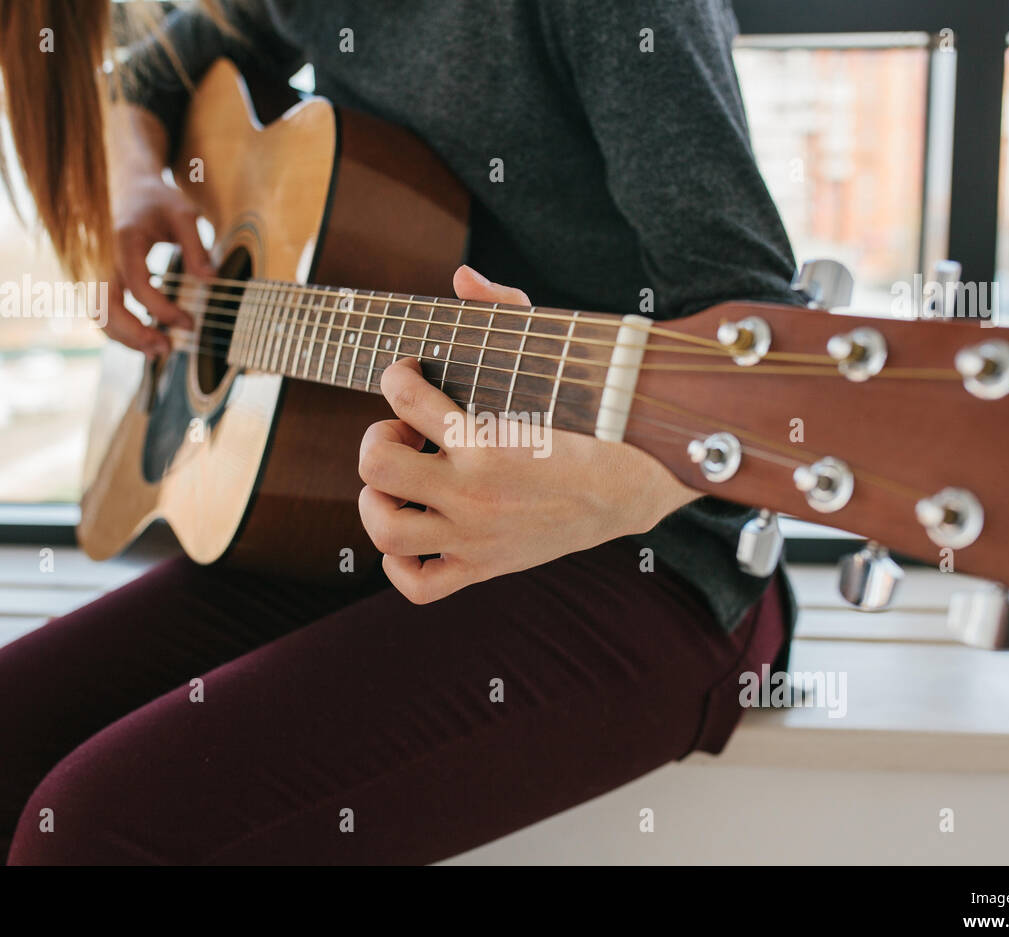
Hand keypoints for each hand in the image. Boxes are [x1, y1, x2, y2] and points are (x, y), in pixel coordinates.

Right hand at [102, 104, 215, 356]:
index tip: (190, 322)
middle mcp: (103, 258)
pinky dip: (119, 331)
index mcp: (124, 241)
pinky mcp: (100, 280)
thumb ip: (197, 247)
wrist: (130, 186)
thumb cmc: (159, 200)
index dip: (163, 309)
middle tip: (167, 348)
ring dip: (124, 338)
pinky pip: (102, 311)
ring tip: (159, 351)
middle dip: (134, 334)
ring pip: (98, 314)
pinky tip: (146, 340)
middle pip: (105, 306)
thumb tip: (210, 281)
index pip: (137, 285)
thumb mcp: (185, 214)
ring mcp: (97, 270)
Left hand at [358, 265, 701, 603]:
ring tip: (402, 483)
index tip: (410, 376)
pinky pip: (417, 585)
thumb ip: (505, 313)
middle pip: (375, 467)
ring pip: (385, 530)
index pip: (403, 396)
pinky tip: (415, 532)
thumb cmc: (590, 419)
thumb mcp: (552, 359)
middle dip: (378, 441)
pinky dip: (399, 564)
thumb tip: (462, 278)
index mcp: (486, 441)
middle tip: (407, 436)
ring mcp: (475, 536)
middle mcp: (473, 494)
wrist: (632, 486)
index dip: (396, 376)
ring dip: (376, 501)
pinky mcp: (482, 567)